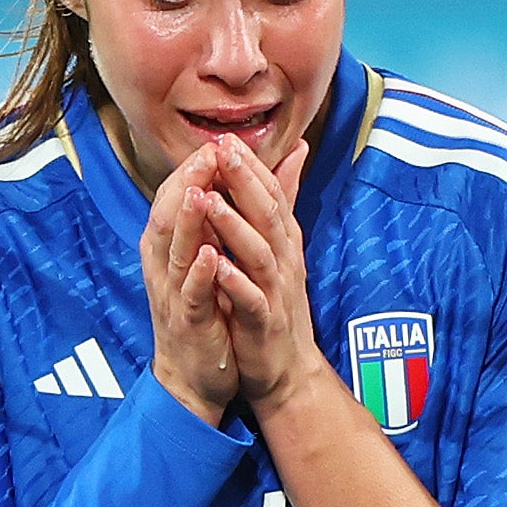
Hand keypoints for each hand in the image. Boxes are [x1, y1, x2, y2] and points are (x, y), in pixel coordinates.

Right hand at [135, 154, 246, 422]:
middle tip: (208, 153)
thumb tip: (246, 172)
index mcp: (170, 247)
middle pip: (167, 214)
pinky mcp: (187, 322)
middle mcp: (164, 265)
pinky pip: (190, 294)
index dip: (193, 169)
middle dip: (186, 183)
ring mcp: (172, 293)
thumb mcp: (215, 257)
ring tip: (199, 191)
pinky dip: (199, 273)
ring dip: (186, 220)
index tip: (217, 141)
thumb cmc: (207, 311)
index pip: (174, 197)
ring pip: (174, 250)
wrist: (196, 376)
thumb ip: (228, 216)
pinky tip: (210, 255)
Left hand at [185, 138, 326, 420]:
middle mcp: (284, 260)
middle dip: (245, 181)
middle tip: (222, 150)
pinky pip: (250, 298)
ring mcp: (276, 291)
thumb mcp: (281, 247)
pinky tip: (214, 264)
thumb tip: (296, 150)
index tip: (226, 137)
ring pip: (258, 251)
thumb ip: (283, 200)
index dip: (251, 166)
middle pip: (267, 213)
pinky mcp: (265, 322)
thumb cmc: (276, 304)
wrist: (286, 368)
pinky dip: (233, 280)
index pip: (271, 194)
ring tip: (209, 200)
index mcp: (283, 241)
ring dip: (234, 225)